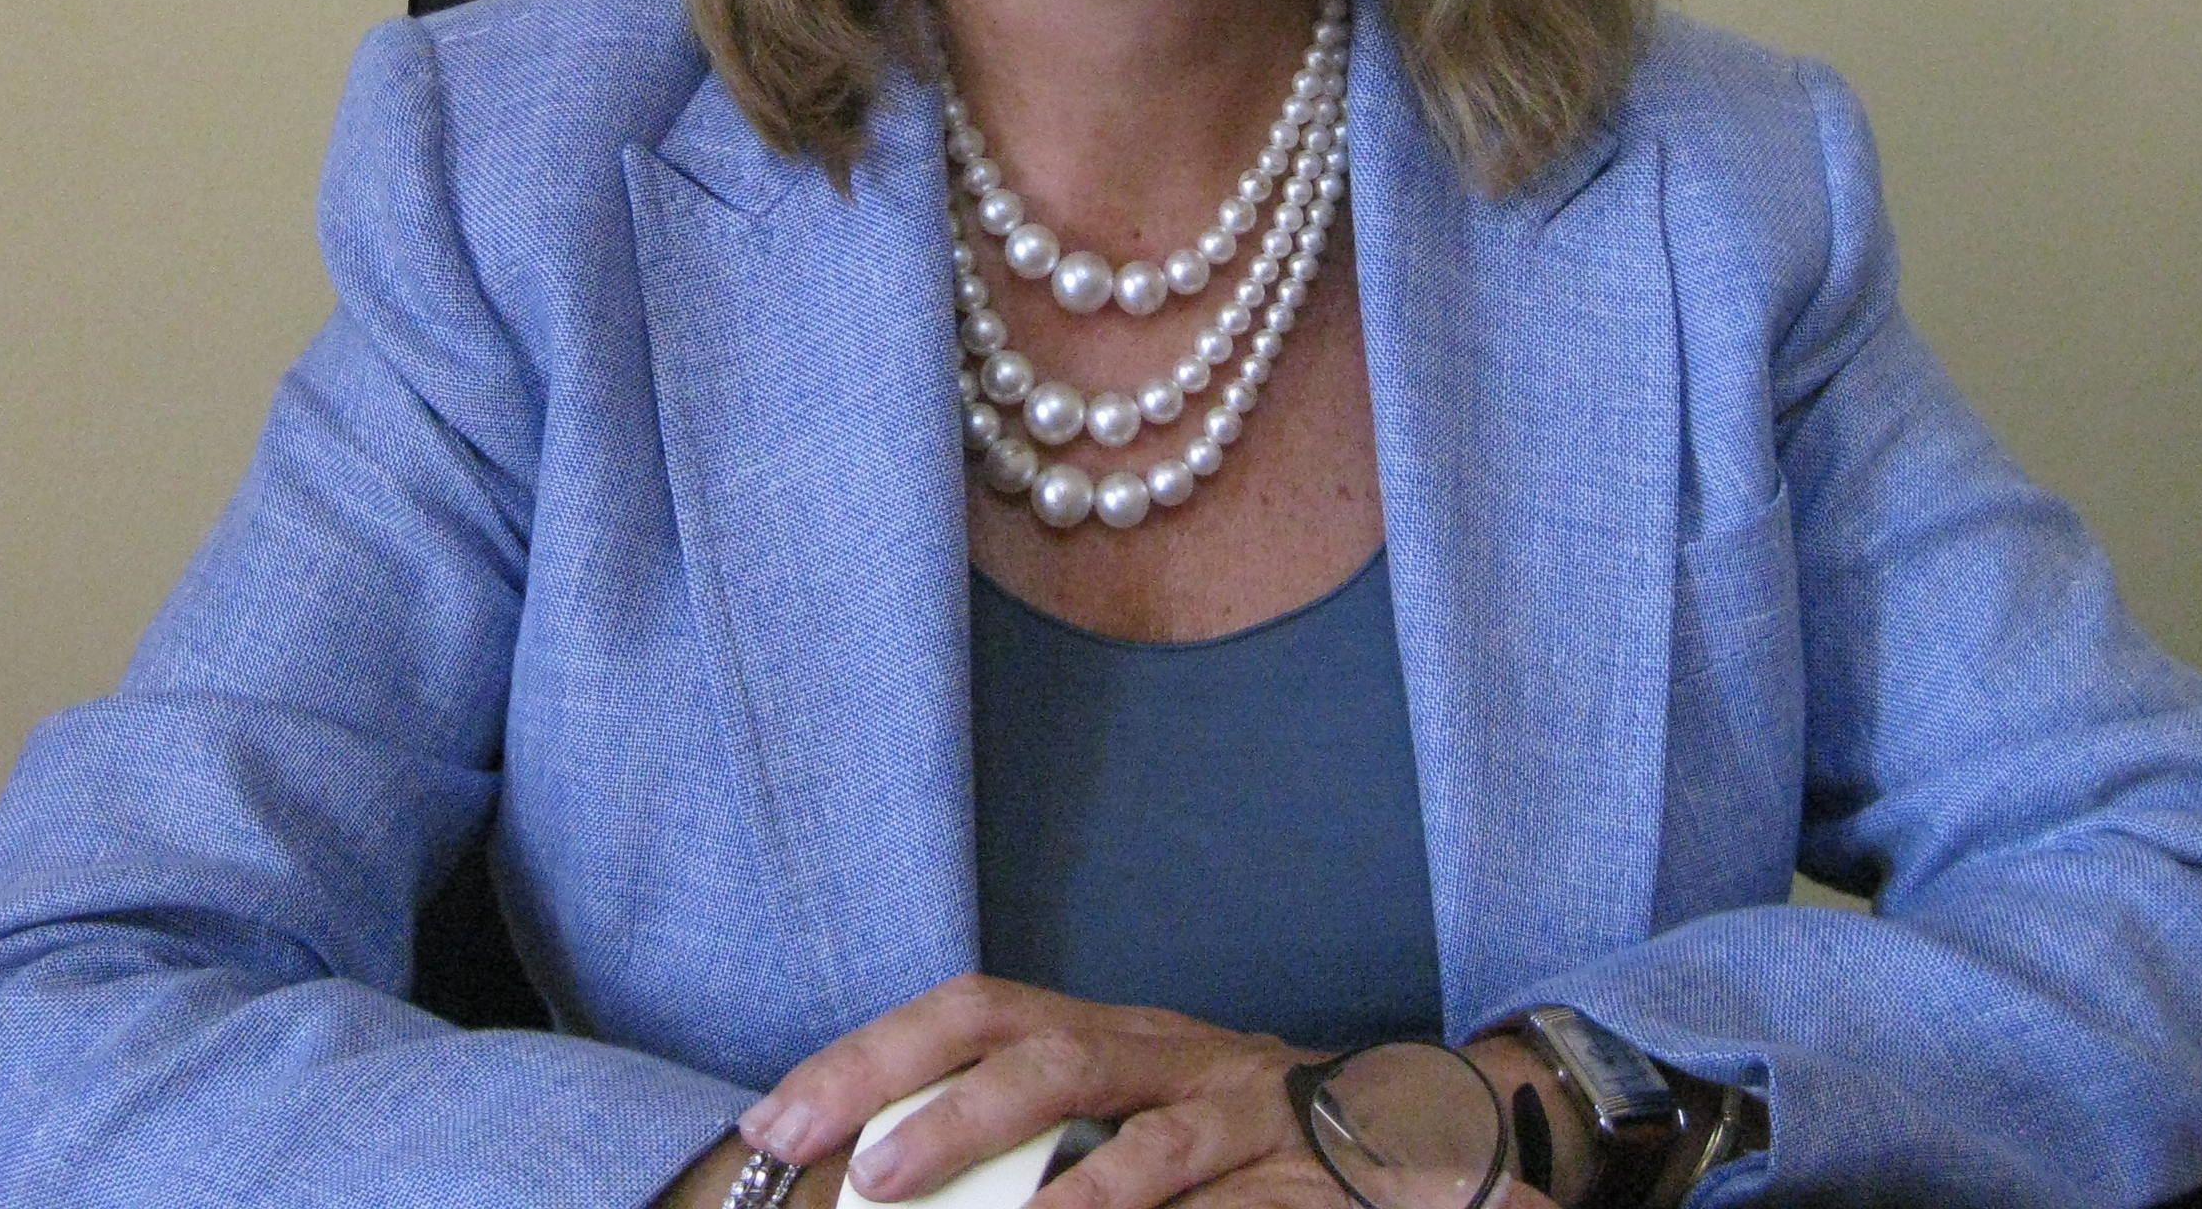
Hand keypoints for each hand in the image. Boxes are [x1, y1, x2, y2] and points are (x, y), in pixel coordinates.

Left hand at [734, 977, 1561, 1208]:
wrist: (1425, 1139)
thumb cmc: (1249, 1145)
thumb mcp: (1141, 1131)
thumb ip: (1044, 1150)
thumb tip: (894, 1176)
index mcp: (1110, 1036)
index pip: (972, 1011)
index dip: (870, 1054)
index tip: (776, 1119)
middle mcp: (1158, 1049)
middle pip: (1019, 1035)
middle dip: (905, 1084)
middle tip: (824, 1154)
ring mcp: (1225, 1100)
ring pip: (1096, 1096)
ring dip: (986, 1142)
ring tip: (902, 1192)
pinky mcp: (1287, 1161)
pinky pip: (1193, 1185)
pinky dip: (1118, 1205)